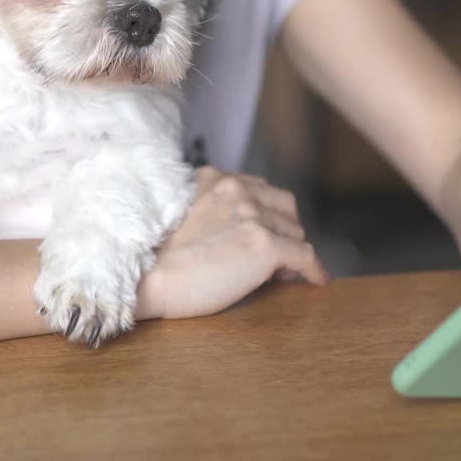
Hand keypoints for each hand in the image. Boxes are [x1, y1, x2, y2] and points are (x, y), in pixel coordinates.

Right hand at [137, 166, 327, 320]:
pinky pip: (305, 256)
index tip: (263, 235)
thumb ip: (216, 212)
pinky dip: (313, 270)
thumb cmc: (154, 259)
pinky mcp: (265, 244)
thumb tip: (252, 237)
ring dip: (290, 252)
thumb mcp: (185, 216)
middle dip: (282, 230)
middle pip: (284, 208)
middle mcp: (236, 189)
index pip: (260, 190)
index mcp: (215, 179)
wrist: (145, 278)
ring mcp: (252, 215)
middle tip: (274, 257)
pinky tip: (315, 282)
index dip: (265, 216)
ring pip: (295, 233)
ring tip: (278, 274)